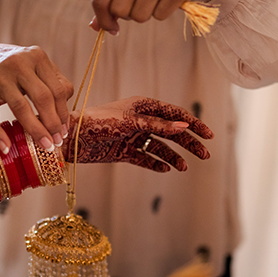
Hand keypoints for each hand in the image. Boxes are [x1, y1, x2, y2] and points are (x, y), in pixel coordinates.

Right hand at [0, 39, 73, 154]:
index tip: (65, 130)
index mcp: (37, 57)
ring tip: (44, 145)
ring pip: (20, 107)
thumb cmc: (15, 66)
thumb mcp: (36, 64)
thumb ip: (55, 81)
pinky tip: (6, 148)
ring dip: (35, 130)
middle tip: (57, 141)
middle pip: (42, 98)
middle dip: (53, 123)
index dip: (64, 112)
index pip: (57, 89)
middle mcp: (19, 64)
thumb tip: (65, 111)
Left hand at [70, 97, 214, 171]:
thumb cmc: (98, 122)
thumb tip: (185, 128)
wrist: (69, 139)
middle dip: (188, 143)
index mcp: (143, 107)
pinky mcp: (123, 152)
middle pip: (171, 132)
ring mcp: (133, 137)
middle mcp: (140, 121)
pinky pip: (145, 158)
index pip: (175, 115)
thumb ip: (158, 127)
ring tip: (184, 167)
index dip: (193, 125)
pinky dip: (156, 164)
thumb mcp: (131, 123)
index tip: (208, 136)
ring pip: (160, 147)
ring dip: (173, 156)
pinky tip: (166, 169)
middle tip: (204, 155)